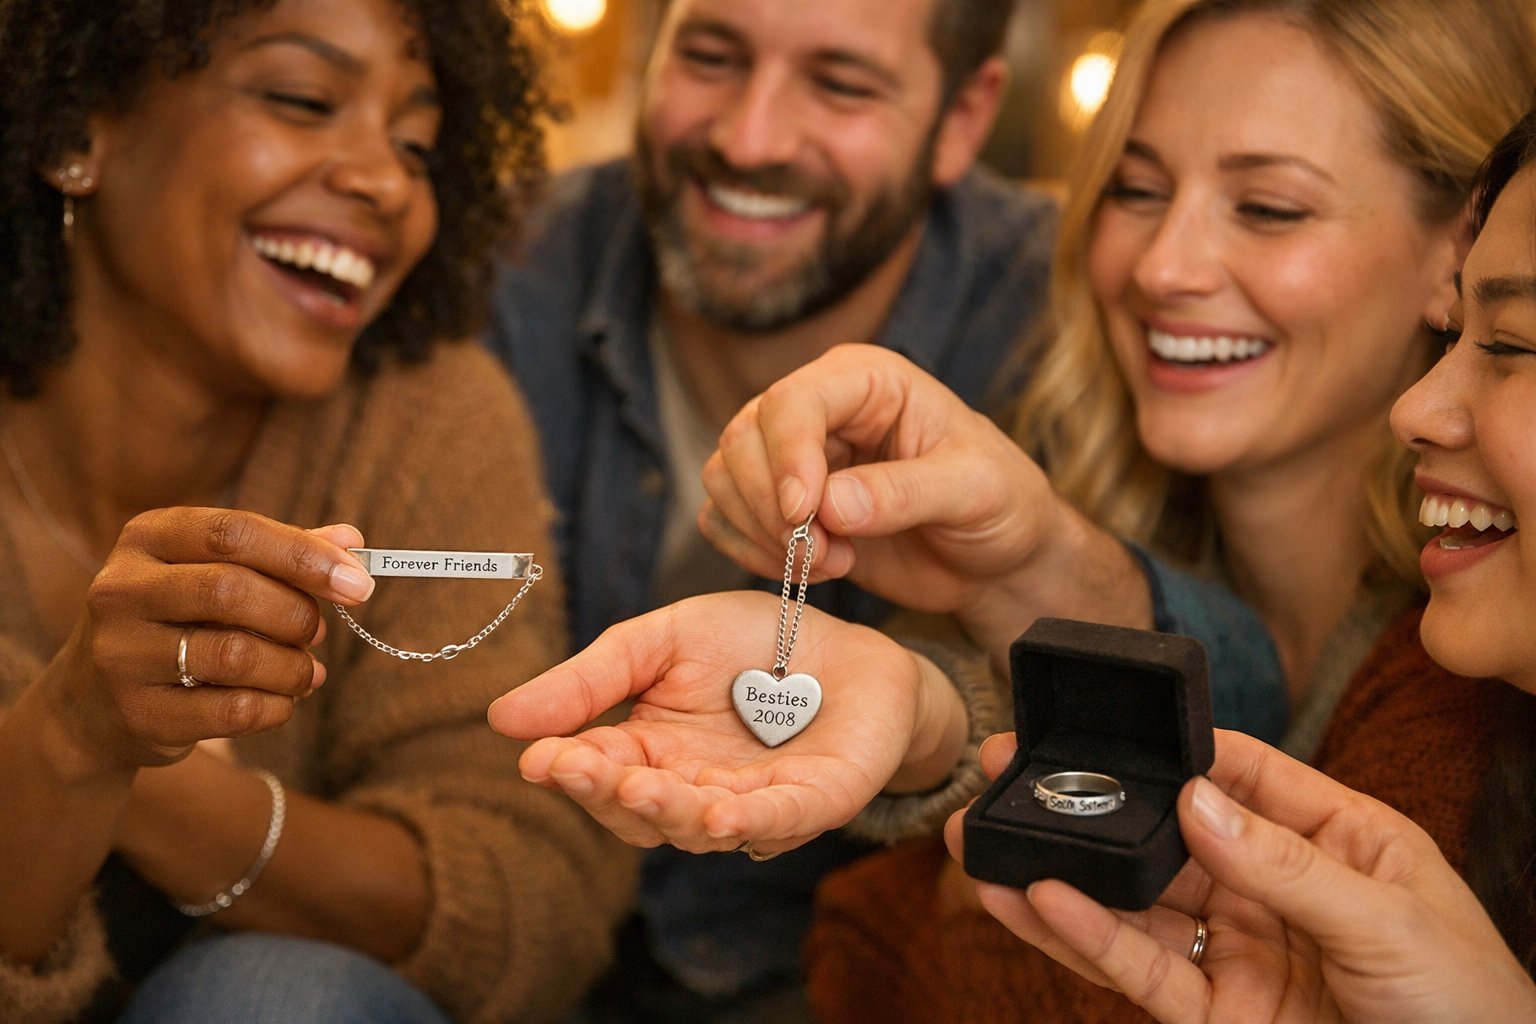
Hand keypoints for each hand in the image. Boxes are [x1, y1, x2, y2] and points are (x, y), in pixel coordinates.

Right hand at [42, 509, 376, 769]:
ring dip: (292, 667)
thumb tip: (354, 541)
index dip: (305, 555)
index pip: (234, 532)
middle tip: (319, 631)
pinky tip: (279, 701)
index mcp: (147, 538)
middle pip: (231, 589)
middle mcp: (121, 590)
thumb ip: (283, 553)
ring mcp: (121, 655)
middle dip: (296, 614)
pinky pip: (234, 710)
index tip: (360, 583)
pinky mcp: (138, 714)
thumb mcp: (214, 571)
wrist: (92, 705)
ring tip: (304, 671)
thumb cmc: (177, 620)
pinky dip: (277, 706)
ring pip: (237, 655)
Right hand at [488, 591, 937, 855]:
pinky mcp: (811, 804)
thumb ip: (593, 677)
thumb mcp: (662, 640)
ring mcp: (751, 806)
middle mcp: (693, 791)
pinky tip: (717, 816)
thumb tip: (501, 718)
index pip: (598, 773)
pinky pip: (775, 823)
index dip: (567, 770)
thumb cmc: (754, 641)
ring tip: (638, 787)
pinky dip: (747, 824)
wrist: (852, 645)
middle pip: (639, 811)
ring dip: (666, 810)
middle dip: (606, 793)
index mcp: (650, 753)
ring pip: (696, 825)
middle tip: (576, 769)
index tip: (535, 758)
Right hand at [701, 343, 1058, 614]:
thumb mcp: (975, 491)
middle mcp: (819, 408)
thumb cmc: (1000, 504)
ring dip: (763, 534)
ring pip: (725, 478)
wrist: (995, 558)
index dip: (787, 457)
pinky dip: (750, 552)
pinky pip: (724, 519)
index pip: (792, 401)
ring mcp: (792, 456)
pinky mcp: (778, 505)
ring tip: (834, 562)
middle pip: (743, 438)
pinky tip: (809, 571)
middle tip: (826, 556)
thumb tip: (831, 505)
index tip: (805, 514)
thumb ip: (907, 493)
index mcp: (865, 380)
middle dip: (771, 507)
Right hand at [942, 730, 1535, 1023]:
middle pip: (1166, 837)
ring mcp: (1240, 954)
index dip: (1173, 748)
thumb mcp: (1393, 922)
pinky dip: (1087, 940)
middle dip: (1092, 809)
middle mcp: (1273, 888)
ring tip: (986, 841)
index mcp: (1333, 838)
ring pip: (1135, 906)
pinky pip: (1142, 972)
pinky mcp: (1216, 1018)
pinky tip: (1039, 904)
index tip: (1106, 725)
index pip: (1239, 773)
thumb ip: (1287, 864)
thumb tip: (1195, 797)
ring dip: (1063, 876)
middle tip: (1013, 771)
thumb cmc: (1475, 1009)